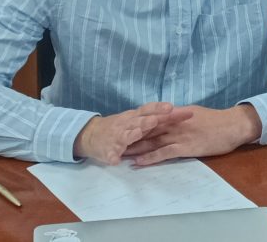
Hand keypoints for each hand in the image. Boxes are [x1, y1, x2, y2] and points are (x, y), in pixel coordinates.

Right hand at [74, 102, 191, 164]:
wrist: (91, 134)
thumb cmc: (119, 126)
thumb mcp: (134, 119)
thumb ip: (151, 116)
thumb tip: (175, 112)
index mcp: (133, 117)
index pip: (147, 110)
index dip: (158, 108)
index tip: (171, 107)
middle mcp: (125, 125)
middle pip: (138, 122)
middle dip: (146, 121)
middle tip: (155, 119)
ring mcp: (116, 137)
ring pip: (125, 136)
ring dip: (131, 135)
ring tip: (136, 134)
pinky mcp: (107, 150)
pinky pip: (110, 154)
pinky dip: (112, 156)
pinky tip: (115, 160)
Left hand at [124, 105, 261, 166]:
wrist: (232, 125)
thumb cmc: (217, 121)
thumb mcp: (195, 115)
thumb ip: (180, 118)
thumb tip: (169, 121)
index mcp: (175, 115)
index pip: (151, 119)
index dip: (136, 125)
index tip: (122, 130)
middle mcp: (173, 123)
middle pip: (146, 130)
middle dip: (129, 136)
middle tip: (113, 142)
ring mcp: (179, 135)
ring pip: (151, 141)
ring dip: (134, 148)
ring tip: (119, 154)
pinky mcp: (185, 147)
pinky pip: (163, 153)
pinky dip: (150, 157)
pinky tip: (139, 162)